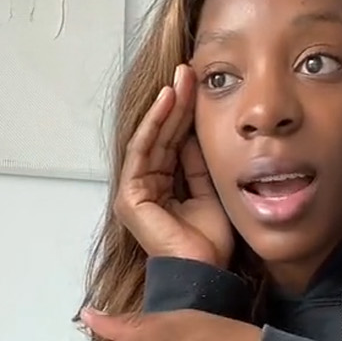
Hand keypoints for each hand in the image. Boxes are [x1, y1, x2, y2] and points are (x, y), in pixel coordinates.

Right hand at [115, 65, 233, 267]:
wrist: (206, 269)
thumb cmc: (210, 239)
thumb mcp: (210, 188)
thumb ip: (198, 162)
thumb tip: (196, 132)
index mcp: (163, 185)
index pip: (172, 141)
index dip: (185, 113)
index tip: (199, 86)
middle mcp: (146, 185)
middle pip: (161, 135)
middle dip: (176, 103)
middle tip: (189, 72)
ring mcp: (135, 189)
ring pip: (151, 138)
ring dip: (167, 107)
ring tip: (181, 80)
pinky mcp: (131, 195)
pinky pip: (143, 151)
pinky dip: (155, 125)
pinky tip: (169, 102)